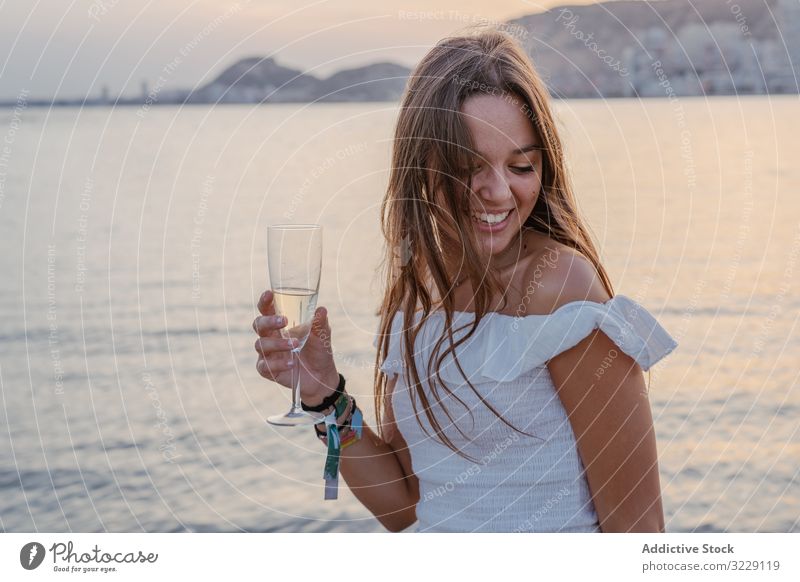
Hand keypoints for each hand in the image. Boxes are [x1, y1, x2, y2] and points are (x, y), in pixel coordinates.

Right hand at [253, 290, 338, 405]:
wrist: (322, 376)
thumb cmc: (319, 350)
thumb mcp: (323, 335)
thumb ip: (320, 323)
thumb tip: (321, 310)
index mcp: (280, 324)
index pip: (267, 309)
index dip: (265, 301)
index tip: (269, 294)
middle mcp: (271, 336)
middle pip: (259, 324)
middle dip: (269, 321)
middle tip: (284, 321)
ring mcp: (268, 354)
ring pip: (261, 344)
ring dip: (278, 343)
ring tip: (295, 344)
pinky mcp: (268, 370)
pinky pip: (265, 366)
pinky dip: (277, 364)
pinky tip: (290, 363)